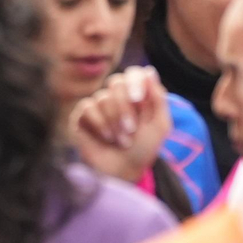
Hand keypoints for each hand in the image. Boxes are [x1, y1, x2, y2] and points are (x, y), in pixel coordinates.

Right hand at [70, 67, 172, 185]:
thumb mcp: (160, 125)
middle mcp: (118, 95)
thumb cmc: (144, 148)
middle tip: (132, 129)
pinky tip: (106, 137)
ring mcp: (99, 104)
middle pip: (117, 82)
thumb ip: (158, 98)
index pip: (134, 73)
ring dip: (115, 121)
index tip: (138, 99)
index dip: (135, 82)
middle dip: (126, 108)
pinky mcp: (82, 116)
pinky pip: (87, 107)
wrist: (124, 171)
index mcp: (138, 93)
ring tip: (122, 140)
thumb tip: (149, 71)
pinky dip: (99, 124)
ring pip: (103, 97)